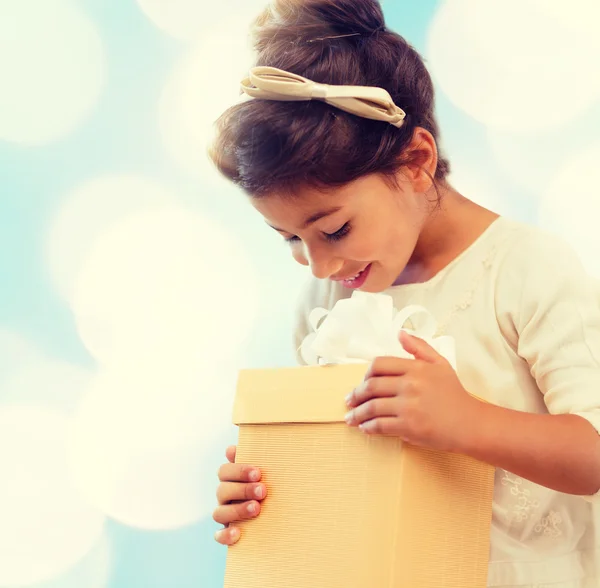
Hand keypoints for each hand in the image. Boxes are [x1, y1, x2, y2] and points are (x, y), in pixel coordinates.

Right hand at [213, 446, 266, 544]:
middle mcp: (225, 496)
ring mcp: (225, 515)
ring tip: (256, 509)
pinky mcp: (227, 534)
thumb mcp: (266, 473)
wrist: (281, 514)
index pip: (224, 471)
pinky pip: (219, 536)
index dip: (238, 471)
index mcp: (231, 479)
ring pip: (218, 513)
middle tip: (263, 491)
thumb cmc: (271, 486)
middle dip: (242, 490)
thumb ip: (254, 459)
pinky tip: (238, 532)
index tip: (258, 473)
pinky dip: (225, 535)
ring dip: (237, 510)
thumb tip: (232, 449)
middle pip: (222, 490)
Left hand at [344, 331, 479, 452]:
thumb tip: (400, 333)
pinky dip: (368, 427)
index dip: (365, 374)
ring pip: (372, 407)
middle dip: (355, 395)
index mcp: (415, 368)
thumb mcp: (440, 363)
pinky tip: (364, 428)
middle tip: (349, 401)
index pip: (379, 365)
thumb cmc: (454, 394)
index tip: (362, 382)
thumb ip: (420, 347)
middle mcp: (410, 385)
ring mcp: (409, 406)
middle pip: (371, 386)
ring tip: (350, 418)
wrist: (470, 423)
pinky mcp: (409, 426)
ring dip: (357, 414)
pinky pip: (380, 425)